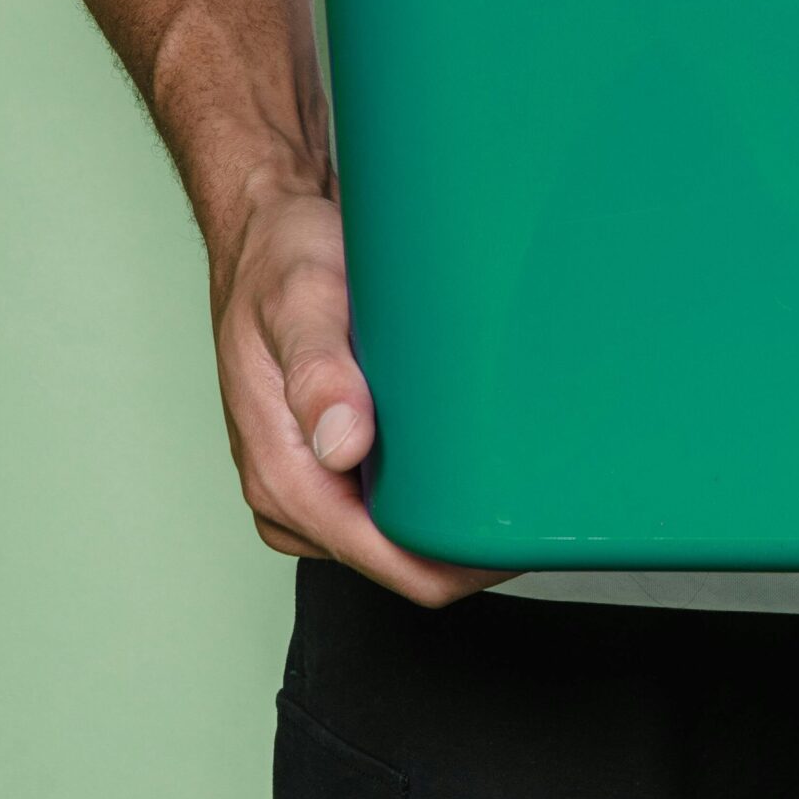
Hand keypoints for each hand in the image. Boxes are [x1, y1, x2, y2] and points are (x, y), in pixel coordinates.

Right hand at [210, 185, 508, 606]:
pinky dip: (430, 487)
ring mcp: (312, 480)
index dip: (454, 564)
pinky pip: (387, 498)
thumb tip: (342, 444)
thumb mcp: (299, 302)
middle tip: (533, 501)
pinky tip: (470, 455)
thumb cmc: (279, 263)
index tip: (518, 535)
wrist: (264, 234)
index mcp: (281, 476)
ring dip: (447, 517)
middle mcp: (292, 494)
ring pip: (395, 534)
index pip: (383, 562)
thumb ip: (318, 372)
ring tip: (509, 477)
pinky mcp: (330, 459)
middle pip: (396, 560)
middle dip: (461, 544)